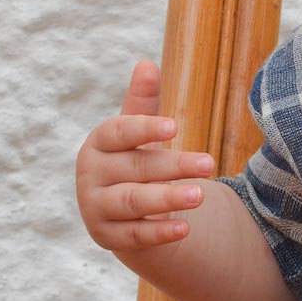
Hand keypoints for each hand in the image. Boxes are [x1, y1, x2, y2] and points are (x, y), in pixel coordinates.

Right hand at [76, 60, 214, 250]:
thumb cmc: (134, 162)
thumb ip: (143, 103)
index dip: (144, 128)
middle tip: (209, 163)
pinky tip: (185, 228)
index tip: (175, 126)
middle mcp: (92, 175)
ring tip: (201, 194)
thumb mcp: (138, 133)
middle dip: (174, 166)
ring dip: (167, 199)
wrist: (121, 213)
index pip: (118, 132)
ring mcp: (96, 207)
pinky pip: (134, 236)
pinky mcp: (106, 236)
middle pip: (135, 168)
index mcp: (99, 144)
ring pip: (133, 202)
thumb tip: (147, 64)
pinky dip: (160, 232)